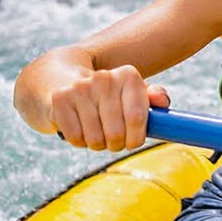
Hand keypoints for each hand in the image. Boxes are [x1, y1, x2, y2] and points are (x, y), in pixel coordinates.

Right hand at [50, 65, 170, 151]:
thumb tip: (162, 102)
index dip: (135, 138)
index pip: (137, 118)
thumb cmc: (107, 95)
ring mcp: (80, 87)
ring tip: (96, 132)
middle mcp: (105, 77)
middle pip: (116, 134)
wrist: (61, 79)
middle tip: (113, 139)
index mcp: (129, 75)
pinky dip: (79, 141)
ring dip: (97, 144)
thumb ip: (154, 98)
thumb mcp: (133, 94)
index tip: (132, 140)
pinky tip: (79, 128)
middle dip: (116, 144)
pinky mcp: (59, 99)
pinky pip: (76, 138)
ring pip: (95, 139)